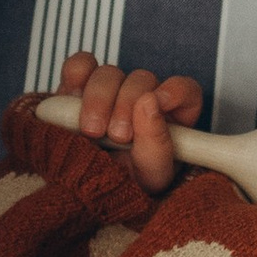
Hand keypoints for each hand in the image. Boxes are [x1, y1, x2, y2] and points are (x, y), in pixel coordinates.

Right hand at [49, 52, 204, 195]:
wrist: (81, 191)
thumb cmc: (124, 185)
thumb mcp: (149, 177)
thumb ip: (157, 145)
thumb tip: (149, 103)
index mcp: (169, 118)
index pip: (184, 90)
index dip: (175, 90)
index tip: (160, 102)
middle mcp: (141, 98)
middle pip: (142, 79)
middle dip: (128, 105)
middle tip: (118, 136)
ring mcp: (109, 90)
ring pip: (109, 72)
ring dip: (99, 99)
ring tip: (92, 131)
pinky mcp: (77, 86)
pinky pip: (80, 65)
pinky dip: (77, 76)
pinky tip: (73, 102)